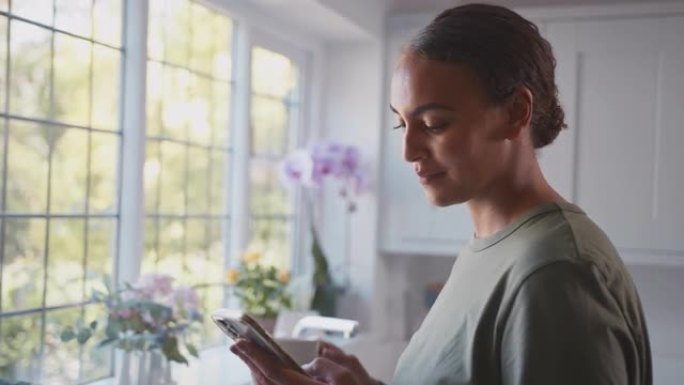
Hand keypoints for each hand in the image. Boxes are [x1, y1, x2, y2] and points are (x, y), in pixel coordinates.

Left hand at [230, 339, 376, 384]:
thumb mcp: (347, 377)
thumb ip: (325, 365)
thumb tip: (308, 365)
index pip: (272, 371)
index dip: (253, 356)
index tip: (239, 342)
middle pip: (264, 381)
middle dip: (249, 361)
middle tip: (236, 345)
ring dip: (255, 371)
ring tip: (247, 355)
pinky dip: (265, 379)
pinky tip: (264, 370)